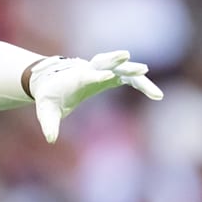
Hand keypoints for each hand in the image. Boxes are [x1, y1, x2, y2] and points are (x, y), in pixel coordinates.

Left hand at [28, 50, 162, 142]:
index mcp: (76, 78)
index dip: (97, 74)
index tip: (107, 76)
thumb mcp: (46, 111)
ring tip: (148, 73)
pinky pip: (127, 77)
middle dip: (117, 62)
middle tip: (134, 63)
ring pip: (120, 68)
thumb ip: (49, 124)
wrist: (49, 82)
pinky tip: (155, 94)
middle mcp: (89, 70)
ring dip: (133, 70)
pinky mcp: (108, 76)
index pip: (88, 74)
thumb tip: (50, 139)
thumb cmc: (49, 97)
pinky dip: (139, 83)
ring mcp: (100, 71)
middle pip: (106, 63)